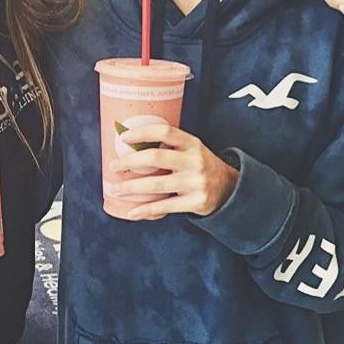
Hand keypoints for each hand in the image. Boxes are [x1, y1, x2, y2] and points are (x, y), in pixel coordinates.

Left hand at [111, 123, 238, 219]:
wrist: (229, 188)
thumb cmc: (199, 165)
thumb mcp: (190, 149)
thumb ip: (167, 147)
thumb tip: (128, 145)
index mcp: (191, 143)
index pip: (165, 131)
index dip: (142, 132)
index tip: (123, 137)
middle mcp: (195, 160)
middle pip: (156, 158)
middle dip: (130, 162)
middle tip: (113, 166)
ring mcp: (196, 182)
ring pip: (156, 184)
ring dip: (131, 188)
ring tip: (115, 189)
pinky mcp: (196, 202)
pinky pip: (166, 206)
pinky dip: (146, 210)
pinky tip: (132, 211)